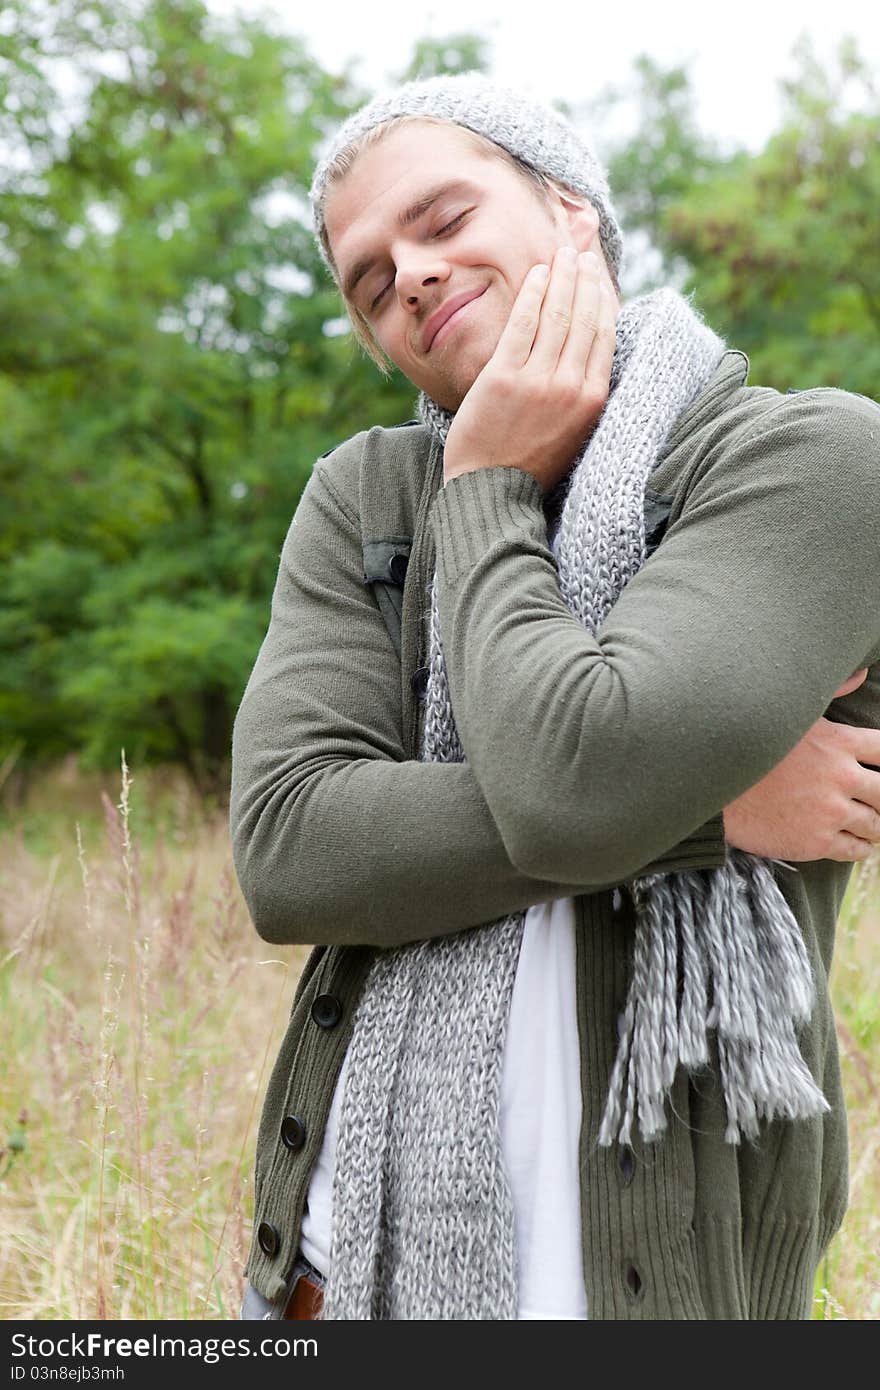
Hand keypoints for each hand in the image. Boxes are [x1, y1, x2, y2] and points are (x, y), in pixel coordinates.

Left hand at [442, 245, 618, 489]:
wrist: (491, 492)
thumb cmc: (529, 465)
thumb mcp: (572, 433)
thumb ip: (582, 395)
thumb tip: (587, 357)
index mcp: (593, 401)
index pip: (604, 337)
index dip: (603, 300)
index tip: (599, 277)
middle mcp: (570, 387)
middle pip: (583, 319)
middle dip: (584, 279)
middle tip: (581, 253)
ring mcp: (537, 381)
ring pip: (556, 315)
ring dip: (561, 277)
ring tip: (562, 254)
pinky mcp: (504, 377)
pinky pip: (523, 324)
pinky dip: (533, 294)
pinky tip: (537, 273)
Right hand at [723, 668, 879, 861]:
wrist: (710, 787)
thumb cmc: (746, 743)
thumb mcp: (791, 712)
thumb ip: (831, 691)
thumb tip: (861, 672)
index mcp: (838, 742)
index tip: (877, 766)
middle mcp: (840, 777)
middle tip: (873, 799)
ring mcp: (829, 812)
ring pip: (875, 825)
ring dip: (873, 824)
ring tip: (866, 823)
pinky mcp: (815, 841)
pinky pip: (854, 850)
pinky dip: (859, 846)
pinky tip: (852, 840)